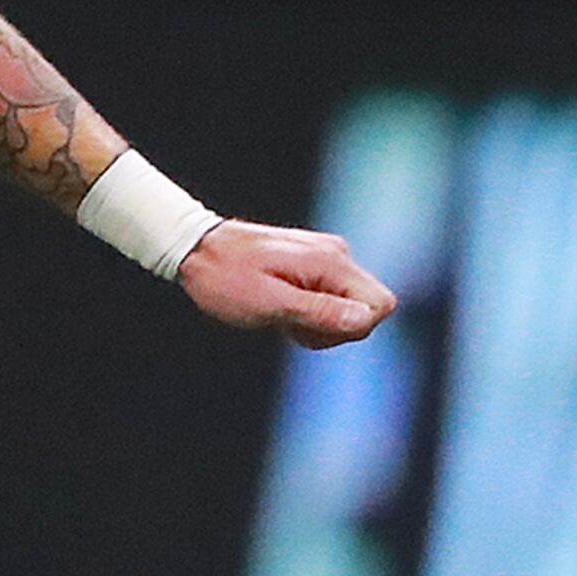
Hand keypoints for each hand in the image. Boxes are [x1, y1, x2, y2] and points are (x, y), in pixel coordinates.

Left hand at [179, 220, 396, 348]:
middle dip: (334, 328)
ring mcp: (326, 257)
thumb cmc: (225, 277)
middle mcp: (337, 254)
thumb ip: (319, 312)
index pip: (381, 304)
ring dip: (319, 322)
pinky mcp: (313, 262)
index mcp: (330, 262)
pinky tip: (281, 309)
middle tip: (291, 325)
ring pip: (349, 306)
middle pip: (368, 307)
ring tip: (280, 316)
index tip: (311, 328)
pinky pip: (330, 297)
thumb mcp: (269, 304)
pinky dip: (310, 311)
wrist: (195, 248)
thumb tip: (364, 321)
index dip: (353, 328)